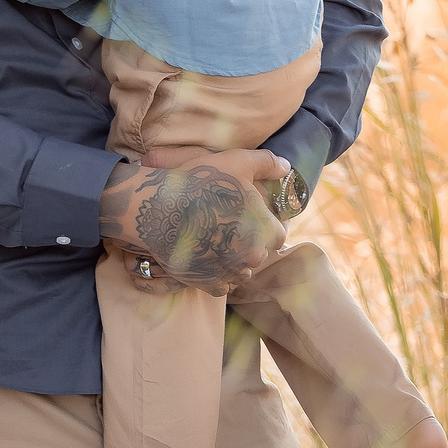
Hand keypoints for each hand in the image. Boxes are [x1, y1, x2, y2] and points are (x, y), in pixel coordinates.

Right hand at [98, 148, 289, 293]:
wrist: (161, 208)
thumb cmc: (201, 183)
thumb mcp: (237, 162)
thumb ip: (266, 163)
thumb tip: (286, 167)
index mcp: (266, 230)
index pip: (276, 234)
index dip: (262, 225)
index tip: (246, 218)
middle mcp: (253, 256)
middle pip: (257, 254)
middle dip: (247, 244)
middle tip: (226, 228)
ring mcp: (230, 272)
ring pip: (240, 271)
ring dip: (233, 262)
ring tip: (214, 244)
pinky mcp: (209, 283)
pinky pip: (220, 285)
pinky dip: (215, 275)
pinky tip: (204, 258)